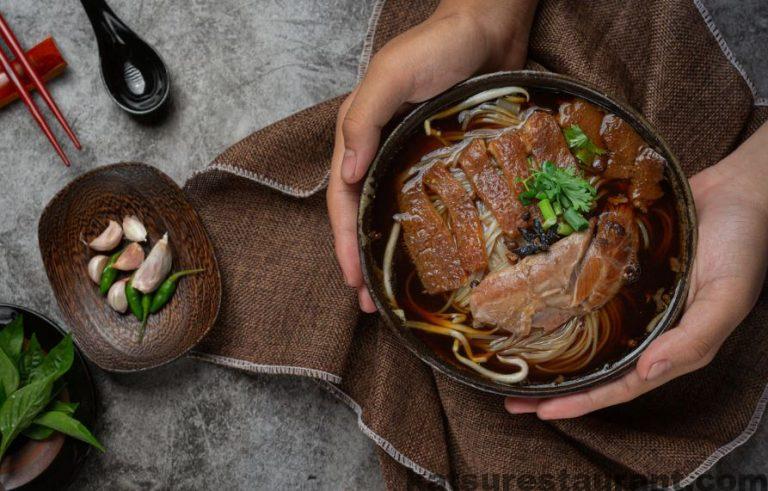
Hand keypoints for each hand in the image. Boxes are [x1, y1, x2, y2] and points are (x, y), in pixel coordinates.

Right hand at [327, 0, 537, 310]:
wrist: (489, 25)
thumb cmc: (438, 45)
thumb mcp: (392, 75)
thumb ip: (363, 120)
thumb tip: (345, 176)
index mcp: (360, 135)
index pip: (343, 199)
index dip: (344, 242)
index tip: (353, 281)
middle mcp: (381, 151)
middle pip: (363, 215)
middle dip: (362, 260)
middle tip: (371, 305)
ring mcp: (413, 158)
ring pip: (394, 215)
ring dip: (390, 254)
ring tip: (394, 294)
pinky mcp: (444, 160)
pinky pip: (431, 203)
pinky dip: (426, 233)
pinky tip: (436, 256)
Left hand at [506, 123, 767, 418]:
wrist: (738, 188)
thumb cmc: (742, 244)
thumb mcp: (727, 297)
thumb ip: (694, 339)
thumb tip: (648, 371)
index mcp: (672, 343)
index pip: (620, 385)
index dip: (581, 402)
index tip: (542, 412)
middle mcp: (646, 326)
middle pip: (594, 366)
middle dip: (555, 386)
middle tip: (511, 397)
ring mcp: (631, 298)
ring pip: (586, 332)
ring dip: (551, 348)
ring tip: (512, 359)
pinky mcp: (620, 269)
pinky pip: (587, 292)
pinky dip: (561, 302)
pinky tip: (534, 302)